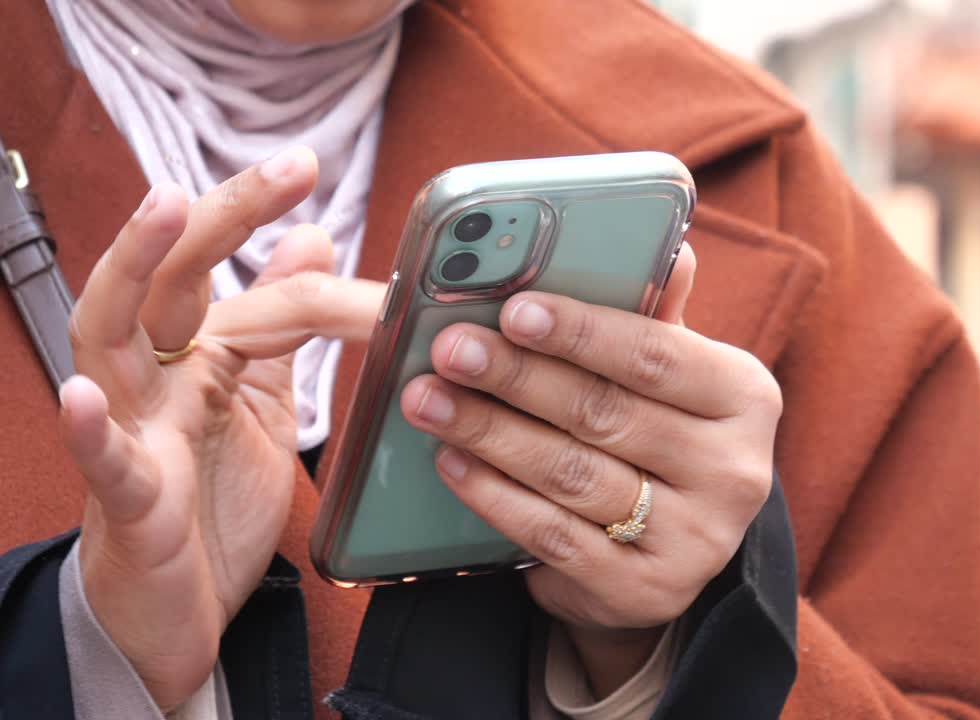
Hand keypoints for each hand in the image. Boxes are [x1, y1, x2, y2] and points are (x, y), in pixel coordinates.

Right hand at [59, 147, 383, 710]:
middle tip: (281, 169)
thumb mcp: (258, 400)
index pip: (228, 277)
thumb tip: (310, 239)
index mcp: (193, 356)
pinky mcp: (130, 503)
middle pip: (166, 281)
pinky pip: (105, 462)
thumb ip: (278, 327)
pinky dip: (93, 429)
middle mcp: (155, 381)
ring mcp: (134, 435)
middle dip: (213, 216)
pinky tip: (86, 394)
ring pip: (108, 340)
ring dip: (133, 274)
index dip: (262, 221)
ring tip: (162, 212)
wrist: (183, 609)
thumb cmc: (211, 501)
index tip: (308, 167)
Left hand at [398, 246, 780, 695]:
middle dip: (516, 378)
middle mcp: (735, 472)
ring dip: (490, 433)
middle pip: (605, 413)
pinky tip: (452, 462)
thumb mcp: (669, 374)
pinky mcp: (648, 592)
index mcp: (746, 397)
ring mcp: (697, 539)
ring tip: (427, 400)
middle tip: (449, 351)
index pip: (656, 355)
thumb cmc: (658, 433)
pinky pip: (554, 537)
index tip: (512, 309)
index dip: (580, 331)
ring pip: (573, 476)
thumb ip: (657, 314)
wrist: (668, 548)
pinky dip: (495, 497)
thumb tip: (671, 244)